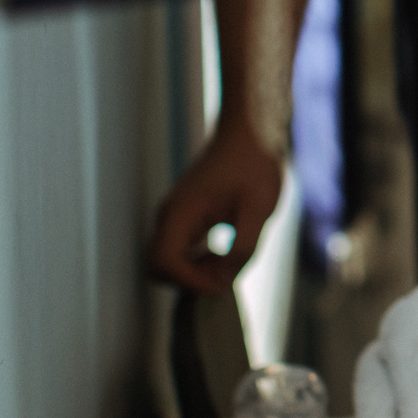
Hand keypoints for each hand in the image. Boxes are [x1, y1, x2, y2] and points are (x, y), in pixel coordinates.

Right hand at [148, 115, 285, 293]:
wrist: (250, 134)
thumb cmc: (255, 165)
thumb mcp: (259, 209)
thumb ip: (242, 248)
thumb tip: (222, 282)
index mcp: (181, 213)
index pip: (162, 263)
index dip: (189, 282)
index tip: (221, 283)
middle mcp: (170, 216)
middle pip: (158, 268)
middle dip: (189, 281)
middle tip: (226, 273)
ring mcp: (174, 217)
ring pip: (168, 262)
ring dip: (196, 273)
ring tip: (231, 260)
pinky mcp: (184, 218)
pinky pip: (180, 252)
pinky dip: (199, 262)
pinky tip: (227, 253)